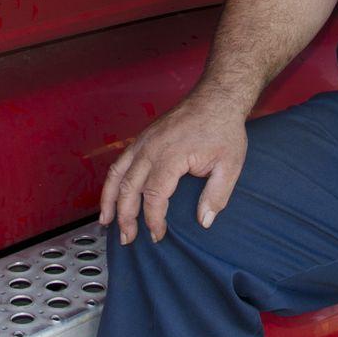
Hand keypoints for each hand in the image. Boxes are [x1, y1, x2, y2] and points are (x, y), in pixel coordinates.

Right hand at [98, 87, 248, 245]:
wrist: (217, 97)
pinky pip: (120, 161)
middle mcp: (151, 148)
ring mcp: (144, 140)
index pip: (154, 197)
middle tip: (128, 239)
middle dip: (126, 217)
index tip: (158, 236)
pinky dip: (112, 180)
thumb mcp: (230, 164)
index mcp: (171, 156)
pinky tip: (111, 195)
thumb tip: (204, 222)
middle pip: (128, 189)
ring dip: (109, 200)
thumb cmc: (224, 129)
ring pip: (117, 174)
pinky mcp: (143, 137)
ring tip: (106, 222)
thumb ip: (217, 195)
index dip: (153, 220)